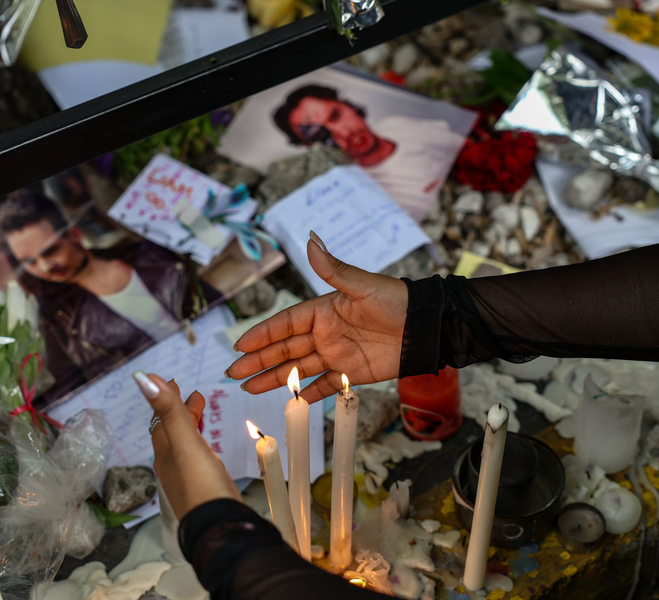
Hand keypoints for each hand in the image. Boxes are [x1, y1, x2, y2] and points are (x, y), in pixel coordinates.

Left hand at [134, 372, 240, 518]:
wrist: (218, 527)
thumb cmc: (201, 485)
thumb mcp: (184, 442)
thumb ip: (168, 410)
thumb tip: (142, 377)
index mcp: (165, 451)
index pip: (161, 418)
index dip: (165, 398)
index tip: (173, 380)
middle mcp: (171, 464)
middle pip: (171, 430)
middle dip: (178, 409)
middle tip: (191, 393)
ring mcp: (186, 477)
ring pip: (183, 444)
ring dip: (189, 425)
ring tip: (200, 412)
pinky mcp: (202, 487)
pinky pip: (195, 457)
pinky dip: (198, 443)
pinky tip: (207, 449)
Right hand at [227, 232, 407, 402]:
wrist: (426, 327)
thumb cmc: (397, 300)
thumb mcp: (363, 285)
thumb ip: (334, 269)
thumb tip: (311, 240)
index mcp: (323, 310)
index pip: (284, 324)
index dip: (262, 334)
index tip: (240, 345)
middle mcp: (325, 333)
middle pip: (284, 349)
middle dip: (257, 360)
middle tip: (232, 372)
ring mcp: (336, 354)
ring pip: (298, 369)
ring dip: (274, 378)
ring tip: (248, 387)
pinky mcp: (351, 373)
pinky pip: (324, 386)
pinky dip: (308, 394)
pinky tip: (290, 402)